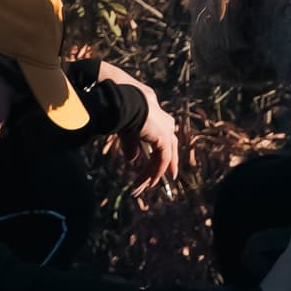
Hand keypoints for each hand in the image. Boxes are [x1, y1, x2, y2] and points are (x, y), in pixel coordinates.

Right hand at [99, 63, 180, 188]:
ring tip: (142, 188)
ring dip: (152, 174)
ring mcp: (167, 131)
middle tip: (160, 182)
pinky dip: (156, 172)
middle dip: (163, 167)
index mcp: (158, 118)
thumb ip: (132, 146)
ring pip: (163, 158)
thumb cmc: (123, 110)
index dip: (160, 154)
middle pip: (168, 149)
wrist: (125, 102)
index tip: (157, 167)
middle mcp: (166, 123)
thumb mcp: (127, 132)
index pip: (164, 139)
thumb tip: (133, 161)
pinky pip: (162, 160)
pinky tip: (150, 182)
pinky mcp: (164, 138)